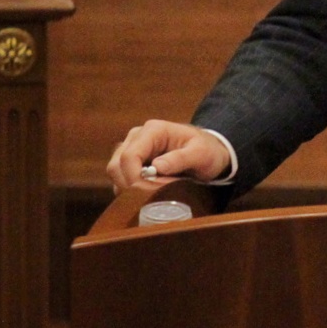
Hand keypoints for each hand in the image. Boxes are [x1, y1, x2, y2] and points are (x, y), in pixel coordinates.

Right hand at [107, 119, 230, 193]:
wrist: (210, 152)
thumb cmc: (207, 151)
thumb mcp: (201, 154)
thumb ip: (180, 159)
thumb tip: (155, 167)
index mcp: (153, 130)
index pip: (129, 156)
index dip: (133, 178)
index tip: (147, 193)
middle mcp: (137, 137)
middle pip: (116, 165)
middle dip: (130, 185)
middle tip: (152, 197)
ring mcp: (132, 149)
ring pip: (115, 173)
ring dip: (130, 188)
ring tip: (154, 193)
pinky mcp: (132, 162)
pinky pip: (121, 179)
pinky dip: (131, 190)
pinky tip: (149, 193)